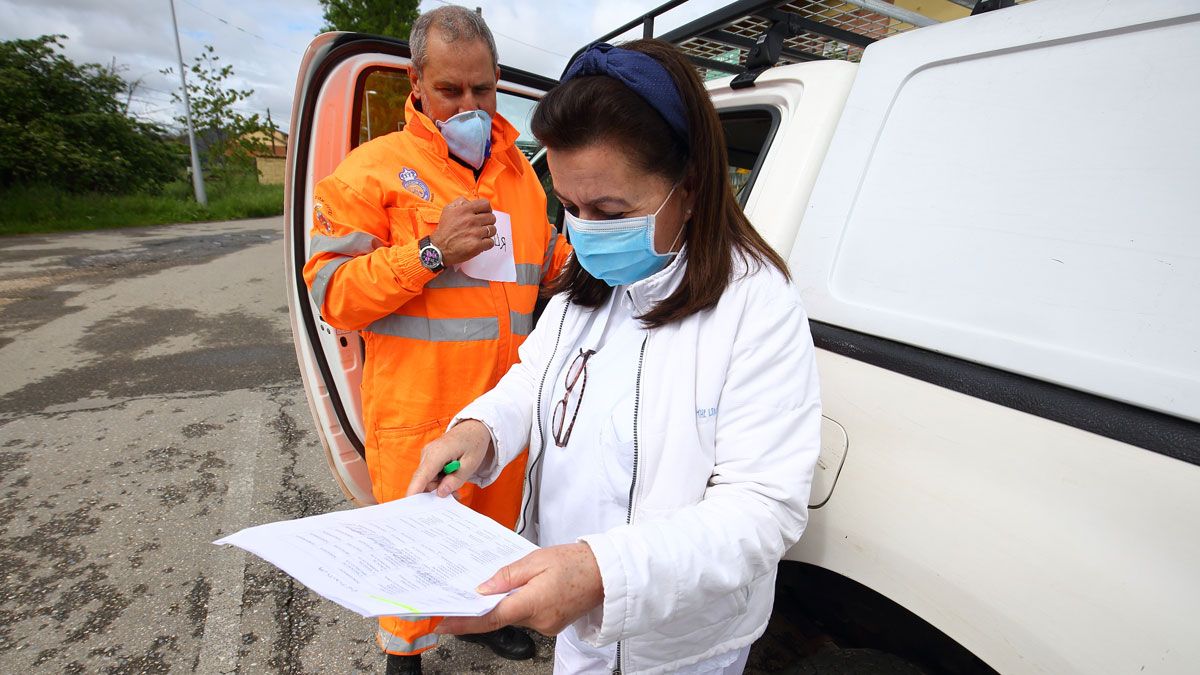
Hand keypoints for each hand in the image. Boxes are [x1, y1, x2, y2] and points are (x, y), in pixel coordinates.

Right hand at [405, 420, 493, 497]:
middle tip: (453, 498)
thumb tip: (440, 493)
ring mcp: (427, 455)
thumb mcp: (471, 464)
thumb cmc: (474, 443)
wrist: (473, 428)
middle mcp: (428, 453)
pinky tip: (451, 481)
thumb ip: (456, 479)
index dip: (414, 491)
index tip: (409, 505)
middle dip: (435, 492)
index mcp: (438, 453)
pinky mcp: (429, 458)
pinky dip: (440, 480)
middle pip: (424, 480)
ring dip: (439, 486)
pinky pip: (430, 474)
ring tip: (456, 488)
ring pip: (427, 479)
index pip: (422, 475)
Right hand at [430, 197, 496, 265]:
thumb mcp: (448, 210)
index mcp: (464, 210)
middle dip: (488, 222)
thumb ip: (460, 202)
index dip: (487, 209)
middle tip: (482, 226)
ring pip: (493, 230)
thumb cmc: (444, 231)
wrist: (439, 249)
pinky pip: (490, 242)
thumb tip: (470, 201)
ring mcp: (475, 233)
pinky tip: (479, 243)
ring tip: (480, 235)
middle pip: (492, 217)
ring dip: (488, 233)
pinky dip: (486, 244)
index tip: (484, 214)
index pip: (485, 204)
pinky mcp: (477, 245)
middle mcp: (470, 220)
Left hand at [436, 543, 603, 636]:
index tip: (444, 623)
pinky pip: (528, 615)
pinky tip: (529, 587)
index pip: (490, 617)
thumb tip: (483, 589)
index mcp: (532, 602)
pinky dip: (522, 603)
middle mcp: (539, 620)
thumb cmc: (576, 562)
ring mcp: (547, 625)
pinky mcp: (553, 625)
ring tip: (517, 579)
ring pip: (515, 615)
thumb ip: (507, 575)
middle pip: (501, 615)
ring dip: (509, 600)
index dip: (464, 622)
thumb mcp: (537, 560)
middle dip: (489, 602)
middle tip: (477, 588)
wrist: (606, 572)